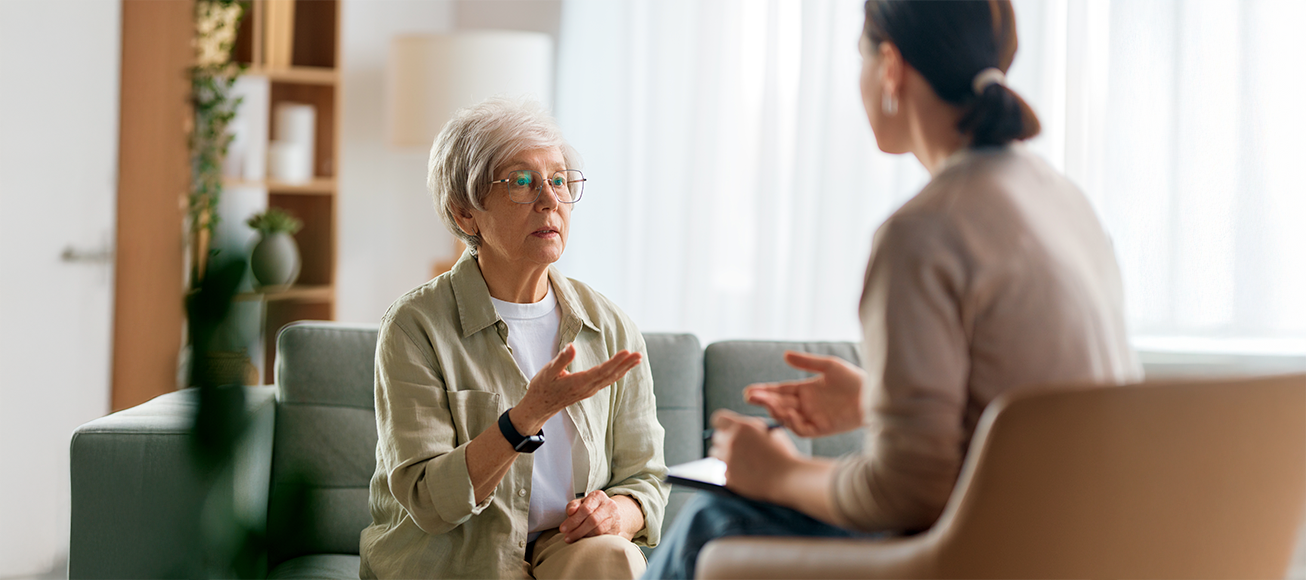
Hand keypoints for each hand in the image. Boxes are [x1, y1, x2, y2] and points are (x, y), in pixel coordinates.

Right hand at [513, 344, 641, 433]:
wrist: (539, 407)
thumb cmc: (542, 387)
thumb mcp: (549, 371)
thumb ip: (562, 359)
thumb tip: (572, 347)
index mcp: (579, 382)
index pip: (602, 371)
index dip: (615, 362)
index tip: (627, 353)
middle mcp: (587, 388)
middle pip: (611, 375)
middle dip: (626, 364)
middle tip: (638, 355)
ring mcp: (589, 390)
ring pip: (610, 379)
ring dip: (624, 369)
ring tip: (636, 359)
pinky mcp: (588, 391)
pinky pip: (606, 381)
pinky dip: (617, 374)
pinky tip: (622, 369)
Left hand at [558, 490, 630, 542]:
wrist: (610, 513)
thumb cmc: (591, 508)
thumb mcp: (581, 503)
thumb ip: (573, 506)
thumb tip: (570, 512)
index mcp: (599, 496)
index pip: (585, 509)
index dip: (573, 520)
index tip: (563, 529)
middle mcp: (609, 505)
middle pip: (592, 520)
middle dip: (577, 531)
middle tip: (567, 538)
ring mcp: (615, 518)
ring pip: (599, 530)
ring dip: (584, 537)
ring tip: (574, 539)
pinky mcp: (616, 530)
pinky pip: (603, 537)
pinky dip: (592, 540)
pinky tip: (584, 541)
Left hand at [709, 410, 800, 501]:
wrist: (788, 478)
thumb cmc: (782, 453)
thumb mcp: (769, 430)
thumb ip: (751, 425)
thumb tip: (738, 426)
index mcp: (741, 427)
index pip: (718, 418)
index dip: (723, 423)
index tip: (727, 428)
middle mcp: (731, 442)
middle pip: (716, 437)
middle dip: (725, 439)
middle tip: (735, 445)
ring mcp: (728, 460)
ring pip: (716, 454)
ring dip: (725, 455)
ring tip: (741, 459)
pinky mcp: (728, 477)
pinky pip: (722, 470)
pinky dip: (731, 471)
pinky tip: (745, 472)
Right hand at [743, 351, 865, 437]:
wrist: (873, 395)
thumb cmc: (853, 379)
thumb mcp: (829, 366)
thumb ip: (807, 362)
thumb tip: (785, 356)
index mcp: (805, 389)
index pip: (780, 391)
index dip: (765, 391)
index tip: (749, 391)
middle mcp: (806, 404)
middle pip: (779, 404)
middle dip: (764, 401)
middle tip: (751, 397)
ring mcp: (813, 417)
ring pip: (788, 417)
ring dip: (777, 411)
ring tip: (770, 403)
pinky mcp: (822, 428)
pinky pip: (803, 429)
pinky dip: (794, 423)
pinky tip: (790, 413)